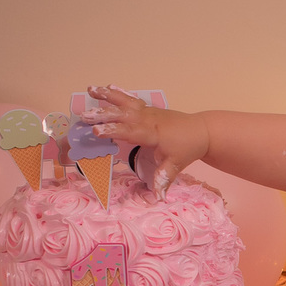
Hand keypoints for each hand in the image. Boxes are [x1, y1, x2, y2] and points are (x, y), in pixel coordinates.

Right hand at [82, 85, 208, 193]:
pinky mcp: (148, 109)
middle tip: (84, 116)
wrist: (201, 131)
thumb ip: (164, 179)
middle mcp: (148, 119)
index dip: (113, 131)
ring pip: (125, 102)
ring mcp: (148, 111)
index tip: (96, 131)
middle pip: (123, 114)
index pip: (130, 131)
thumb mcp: (177, 165)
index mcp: (153, 133)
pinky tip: (105, 87)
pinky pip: (131, 99)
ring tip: (90, 89)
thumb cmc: (187, 148)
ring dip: (107, 96)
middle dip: (103, 114)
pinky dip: (118, 93)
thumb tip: (159, 198)